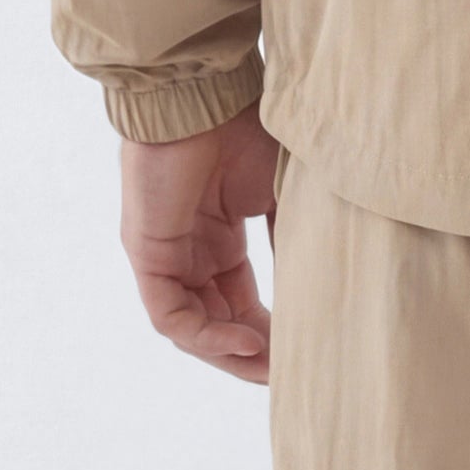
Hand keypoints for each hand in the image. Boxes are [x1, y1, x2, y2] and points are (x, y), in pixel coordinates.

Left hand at [120, 113, 280, 380]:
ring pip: (193, 328)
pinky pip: (171, 316)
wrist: (201, 93)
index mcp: (217, 236)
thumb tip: (323, 287)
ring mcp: (165, 255)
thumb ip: (293, 239)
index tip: (304, 354)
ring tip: (269, 366)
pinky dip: (207, 336)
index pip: (241, 300)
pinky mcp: (146, 254)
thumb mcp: (281, 193)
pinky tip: (246, 341)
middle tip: (289, 376)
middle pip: (217, 322)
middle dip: (251, 354)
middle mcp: (188, 251)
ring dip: (230, 353)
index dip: (271, 332)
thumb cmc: (242, 128)